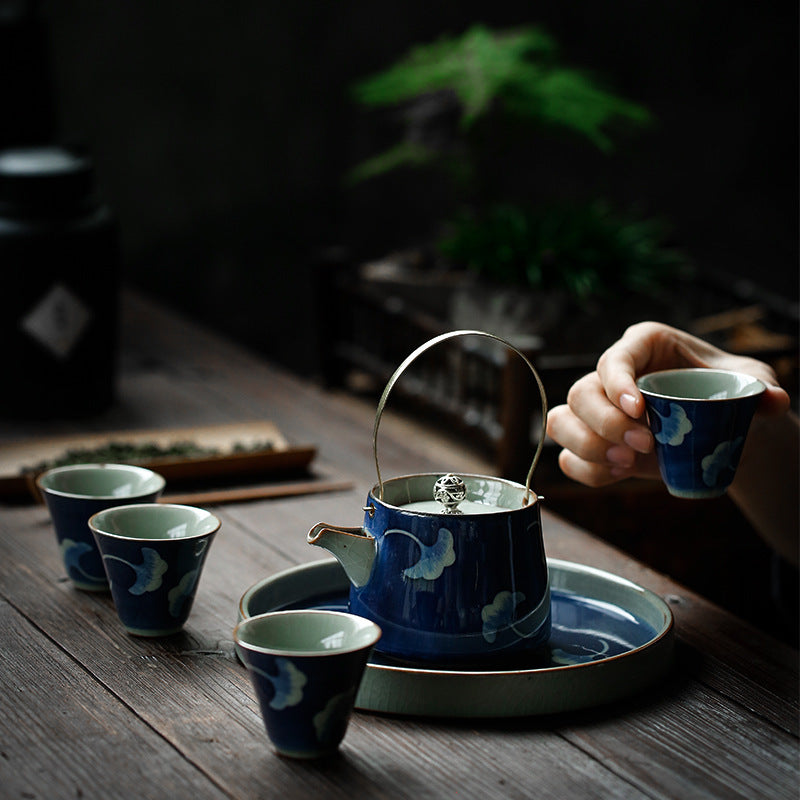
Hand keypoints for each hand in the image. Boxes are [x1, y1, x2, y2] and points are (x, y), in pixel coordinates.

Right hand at [546, 321, 790, 487]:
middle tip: (644, 445)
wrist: (723, 426)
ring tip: (626, 464)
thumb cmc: (730, 392)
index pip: (614, 359)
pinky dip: (585, 470)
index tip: (640, 409)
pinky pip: (567, 457)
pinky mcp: (595, 443)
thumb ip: (763, 389)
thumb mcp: (751, 383)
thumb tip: (773, 400)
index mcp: (643, 347)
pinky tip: (617, 475)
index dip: (617, 383)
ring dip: (587, 446)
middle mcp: (612, 377)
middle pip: (581, 393)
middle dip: (605, 424)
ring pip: (562, 422)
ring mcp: (598, 412)